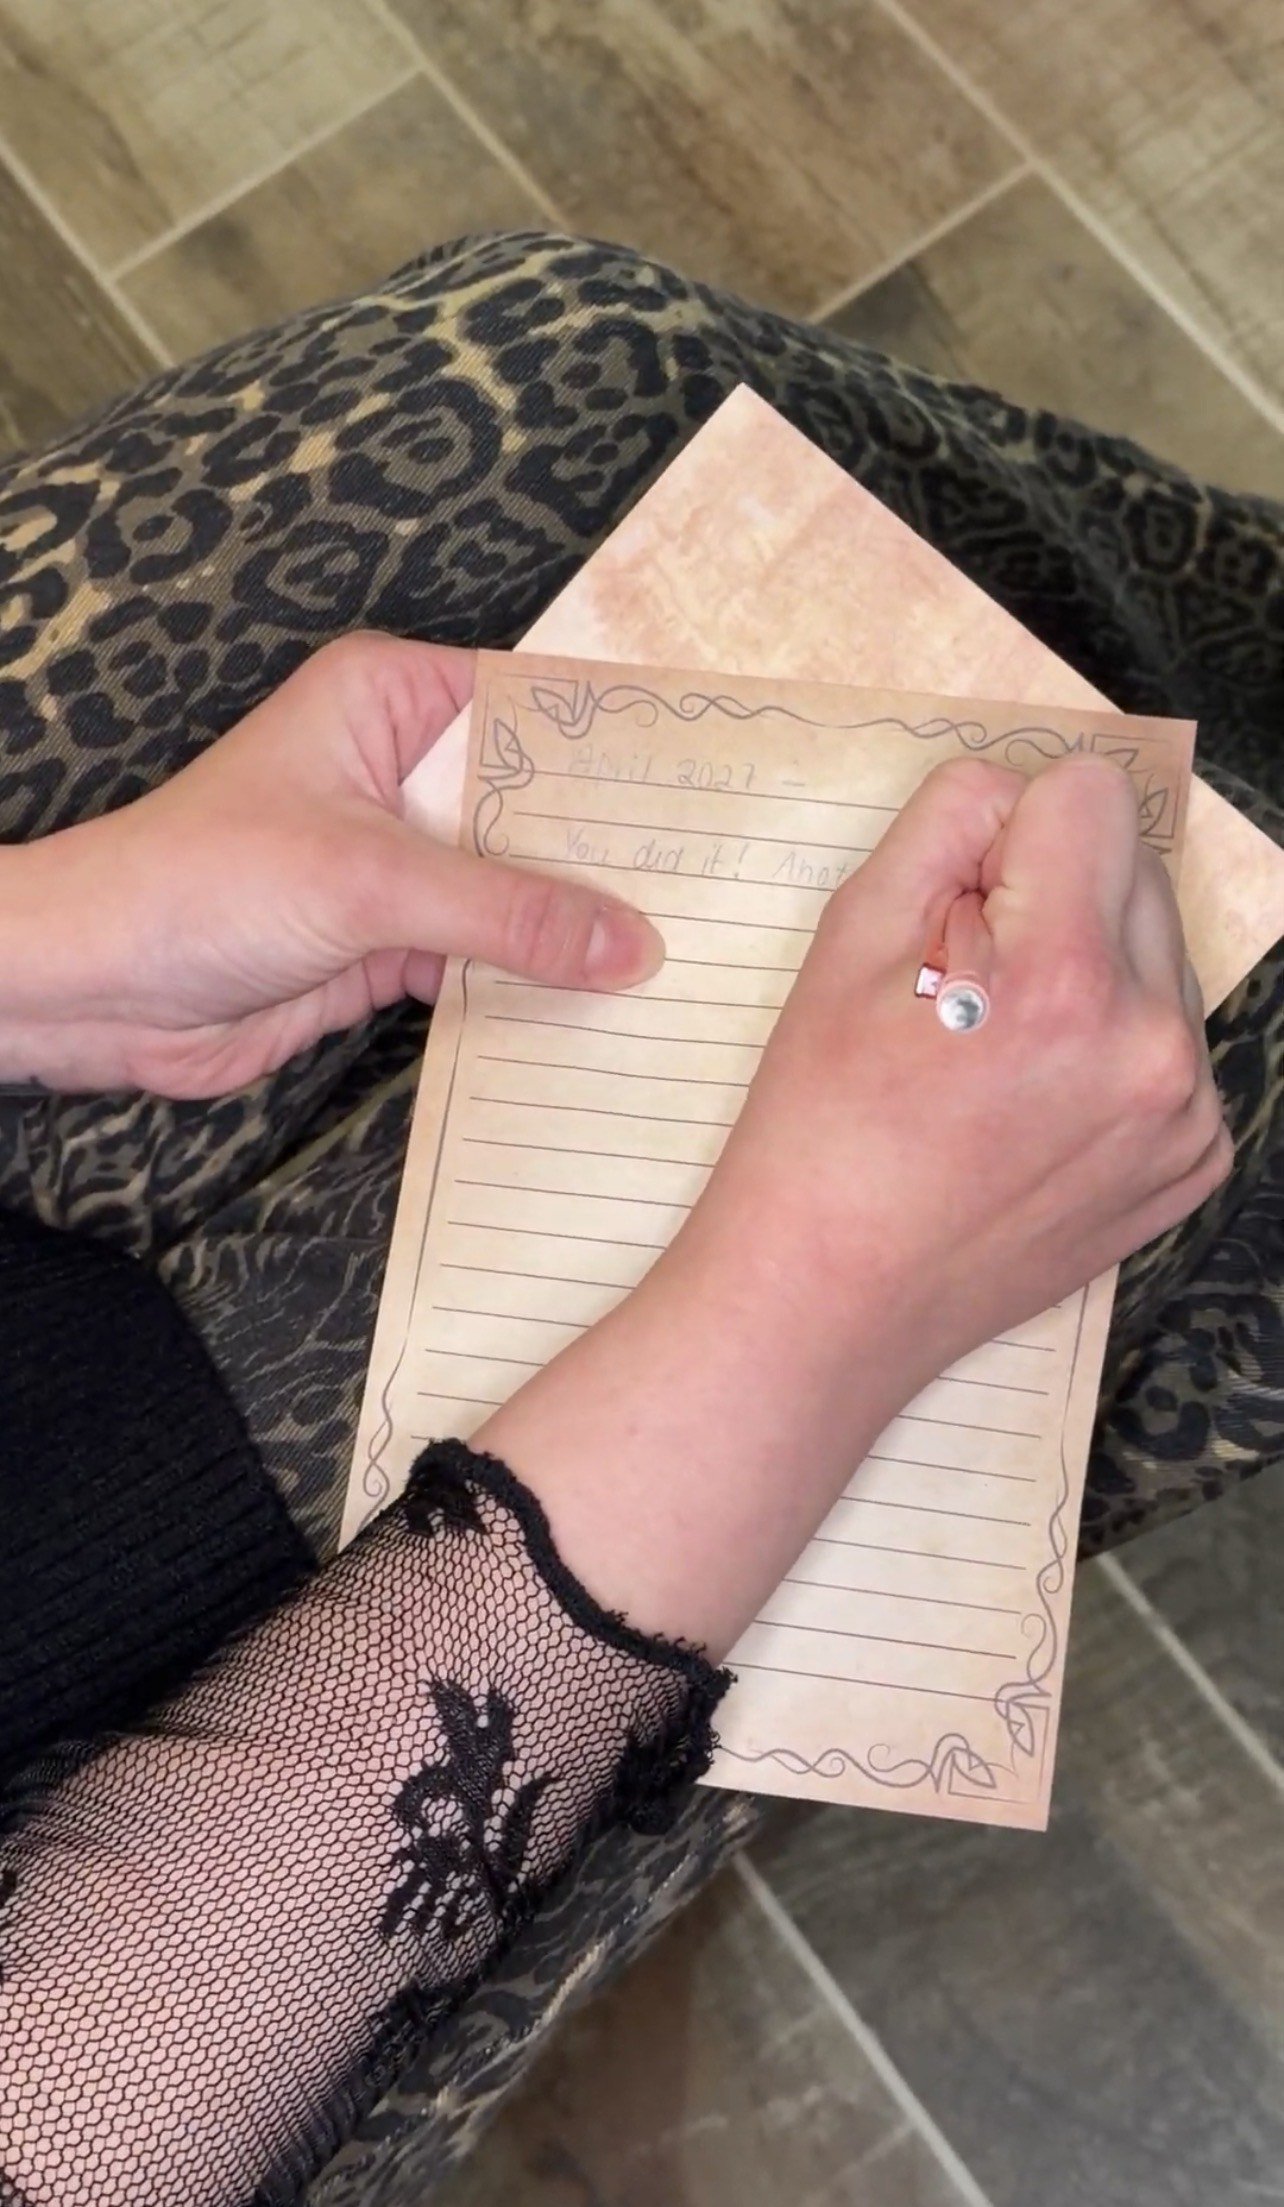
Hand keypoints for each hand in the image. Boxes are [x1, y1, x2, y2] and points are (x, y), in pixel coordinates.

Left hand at [0, 633, 663, 1096]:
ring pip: (519, 887)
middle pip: (538, 803)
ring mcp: (401, 860)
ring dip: (580, 926)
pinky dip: (537, 983)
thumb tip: (630, 946)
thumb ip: (507, 912)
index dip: (620, 744)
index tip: (715, 781)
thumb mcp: (370, 882)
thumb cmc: (201, 886)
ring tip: (690, 948)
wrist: (97, 990)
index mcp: (392, 701)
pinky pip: (488, 957)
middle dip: (613, 848)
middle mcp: (403, 770)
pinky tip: (610, 1005)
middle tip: (724, 879)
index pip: (536, 705)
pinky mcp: (391, 942)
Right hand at [480, 754, 1228, 1652]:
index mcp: (1062, 980)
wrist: (829, 1300)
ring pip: (1157, 953)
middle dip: (1053, 895)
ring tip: (995, 1053)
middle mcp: (1151, 1045)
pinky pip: (1171, 1039)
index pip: (1091, 792)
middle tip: (963, 989)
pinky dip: (1111, 1046)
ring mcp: (1185, 1114)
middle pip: (1134, 867)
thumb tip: (1014, 793)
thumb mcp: (845, 942)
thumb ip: (944, 827)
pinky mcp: (1195, 1160)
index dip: (1007, 831)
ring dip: (1090, 968)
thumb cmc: (818, 1131)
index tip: (956, 907)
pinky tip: (1031, 1102)